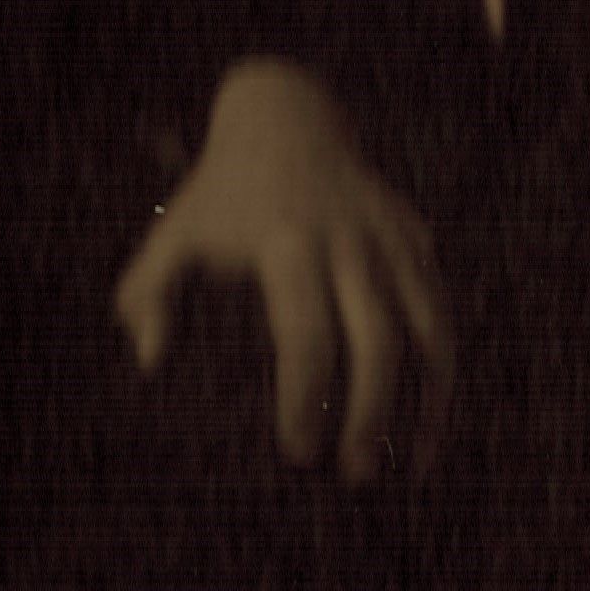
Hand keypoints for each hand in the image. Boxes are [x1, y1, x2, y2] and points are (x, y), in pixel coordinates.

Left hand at [113, 58, 455, 483]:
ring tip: (406, 471)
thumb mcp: (171, 231)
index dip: (304, 398)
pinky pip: (442, 316)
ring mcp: (391, 241)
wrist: (286, 114)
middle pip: (377, 340)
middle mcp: (349, 242)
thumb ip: (145, 293)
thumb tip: (151, 361)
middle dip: (370, 413)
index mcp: (286, 242)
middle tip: (353, 476)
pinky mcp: (417, 243)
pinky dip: (444, 375)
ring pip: (428, 331)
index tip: (296, 453)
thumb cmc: (217, 192)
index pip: (305, 334)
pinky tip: (428, 430)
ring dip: (424, 404)